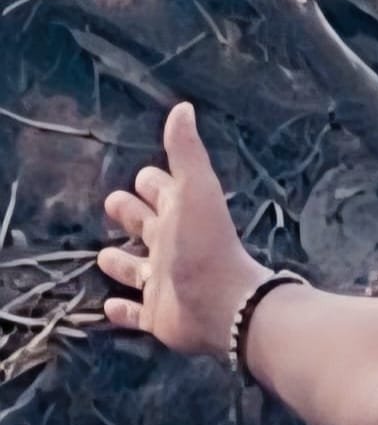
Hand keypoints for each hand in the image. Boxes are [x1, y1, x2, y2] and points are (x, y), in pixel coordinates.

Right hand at [97, 102, 271, 358]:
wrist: (225, 304)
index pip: (162, 193)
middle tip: (115, 205)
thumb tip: (183, 108)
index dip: (152, 183)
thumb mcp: (195, 190)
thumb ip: (186, 152)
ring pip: (136, 270)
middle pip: (147, 227)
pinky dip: (122, 310)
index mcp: (181, 216)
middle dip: (131, 215)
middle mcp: (173, 248)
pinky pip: (135, 314)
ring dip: (122, 264)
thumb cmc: (207, 244)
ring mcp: (164, 284)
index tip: (144, 176)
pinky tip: (110, 305)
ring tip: (104, 256)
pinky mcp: (158, 317)